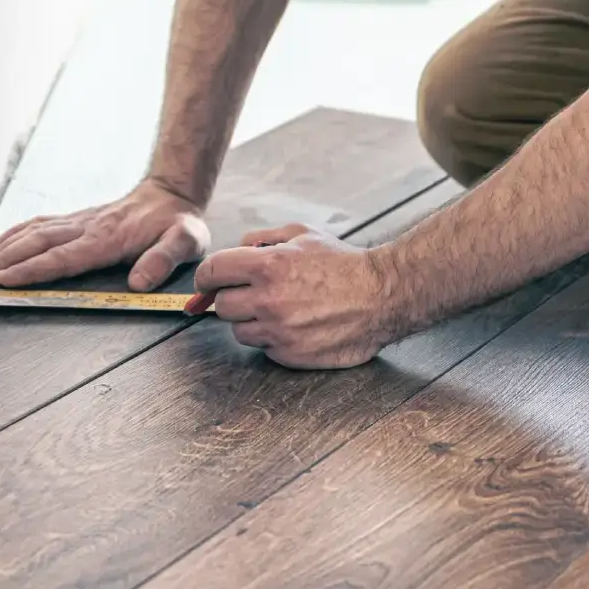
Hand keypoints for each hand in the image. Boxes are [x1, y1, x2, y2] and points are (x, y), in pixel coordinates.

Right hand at [0, 179, 209, 290]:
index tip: (7, 278)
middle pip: (40, 242)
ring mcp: (81, 221)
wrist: (173, 193)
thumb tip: (139, 282)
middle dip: (7, 259)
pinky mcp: (77, 219)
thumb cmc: (179, 224)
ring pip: (35, 230)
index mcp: (110, 238)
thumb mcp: (186, 241)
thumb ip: (165, 259)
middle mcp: (89, 227)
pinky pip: (40, 224)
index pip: (65, 256)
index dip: (35, 268)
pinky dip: (16, 233)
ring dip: (5, 247)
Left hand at [193, 224, 397, 369]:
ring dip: (252, 321)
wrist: (381, 296)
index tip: (208, 283)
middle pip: (222, 306)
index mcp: (267, 265)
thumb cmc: (343, 263)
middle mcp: (268, 300)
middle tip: (252, 294)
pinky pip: (264, 349)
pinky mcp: (290, 355)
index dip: (206, 277)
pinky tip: (296, 325)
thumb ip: (263, 238)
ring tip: (280, 309)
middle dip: (233, 298)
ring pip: (240, 331)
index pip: (212, 272)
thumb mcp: (303, 234)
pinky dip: (273, 338)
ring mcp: (278, 331)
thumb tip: (236, 249)